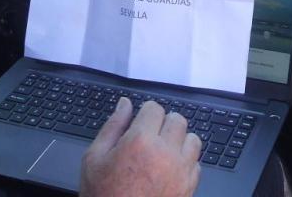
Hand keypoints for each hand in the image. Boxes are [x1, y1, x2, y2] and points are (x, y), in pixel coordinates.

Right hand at [80, 98, 201, 196]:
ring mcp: (181, 171)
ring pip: (192, 139)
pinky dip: (186, 162)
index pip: (155, 109)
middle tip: (150, 136)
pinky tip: (170, 169)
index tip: (140, 122)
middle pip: (177, 120)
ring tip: (163, 151)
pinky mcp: (189, 188)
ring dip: (179, 141)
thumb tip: (124, 104)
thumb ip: (112, 126)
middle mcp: (165, 153)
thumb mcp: (94, 158)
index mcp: (140, 141)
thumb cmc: (103, 196)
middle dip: (164, 123)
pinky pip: (197, 163)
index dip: (146, 113)